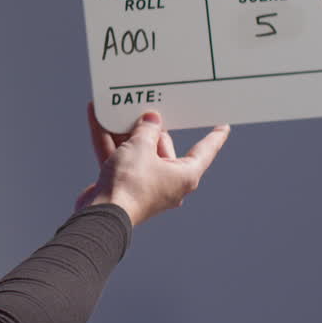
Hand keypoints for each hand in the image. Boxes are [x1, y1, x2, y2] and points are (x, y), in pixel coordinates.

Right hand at [77, 104, 227, 226]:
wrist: (102, 214)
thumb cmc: (130, 183)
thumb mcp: (140, 146)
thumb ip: (147, 128)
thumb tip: (151, 119)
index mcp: (184, 175)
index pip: (204, 151)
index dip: (214, 137)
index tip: (223, 126)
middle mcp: (168, 182)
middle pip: (162, 147)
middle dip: (149, 128)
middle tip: (143, 108)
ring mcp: (146, 186)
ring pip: (137, 153)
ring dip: (124, 133)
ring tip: (115, 111)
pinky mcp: (125, 187)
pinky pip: (121, 160)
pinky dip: (111, 144)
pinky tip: (98, 123)